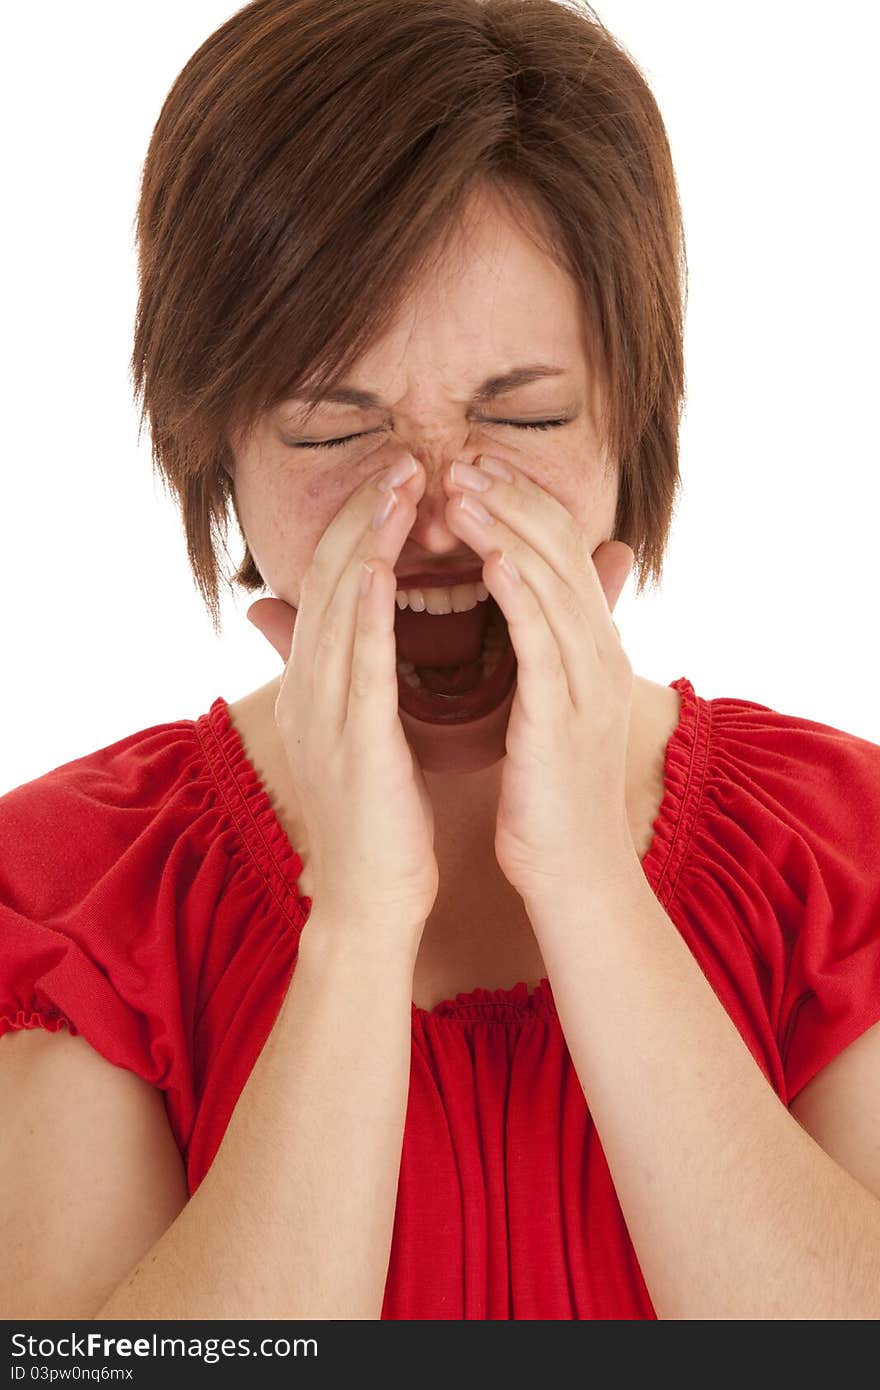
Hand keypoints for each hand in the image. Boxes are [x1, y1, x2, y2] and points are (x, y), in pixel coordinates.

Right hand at [247, 455, 438, 948]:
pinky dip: (368, 613)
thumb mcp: (358, 730)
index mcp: (316, 680)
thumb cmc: (380, 813)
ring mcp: (325, 714)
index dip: (361, 524)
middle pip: (332, 579)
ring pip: (342, 608)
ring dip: (369, 541)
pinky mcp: (353, 744)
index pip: (333, 582)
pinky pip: (358, 667)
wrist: (370, 896)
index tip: (397, 477)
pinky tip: (384, 568)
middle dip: (365, 514)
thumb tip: (348, 631)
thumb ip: (351, 672)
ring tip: (400, 486)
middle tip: (404, 457)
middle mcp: (310, 687)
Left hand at [444, 454, 638, 911]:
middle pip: (561, 548)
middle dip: (509, 498)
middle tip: (459, 458)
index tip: (469, 468)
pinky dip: (522, 594)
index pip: (561, 547)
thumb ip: (531, 644)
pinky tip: (493, 558)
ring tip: (461, 488)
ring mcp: (588, 681)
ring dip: (506, 529)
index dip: (519, 501)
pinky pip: (545, 641)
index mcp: (590, 643)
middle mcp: (598, 650)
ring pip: (552, 583)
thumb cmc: (544, 789)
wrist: (571, 869)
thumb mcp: (543, 703)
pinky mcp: (565, 716)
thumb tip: (510, 600)